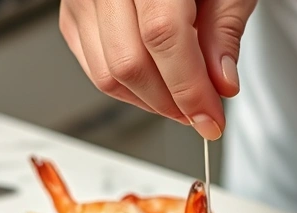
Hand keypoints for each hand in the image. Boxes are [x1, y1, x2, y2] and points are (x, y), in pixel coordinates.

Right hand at [59, 0, 256, 139]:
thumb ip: (223, 32)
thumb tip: (221, 84)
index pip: (163, 37)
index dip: (189, 88)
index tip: (211, 118)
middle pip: (129, 62)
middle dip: (171, 103)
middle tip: (202, 114)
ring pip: (106, 73)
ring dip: (150, 102)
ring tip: (183, 100)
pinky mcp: (73, 11)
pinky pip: (94, 66)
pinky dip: (128, 87)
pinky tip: (157, 85)